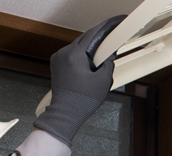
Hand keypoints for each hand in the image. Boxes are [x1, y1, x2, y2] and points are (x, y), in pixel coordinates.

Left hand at [34, 15, 126, 146]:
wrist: (65, 114)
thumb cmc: (81, 101)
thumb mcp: (103, 81)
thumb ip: (108, 64)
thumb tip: (108, 56)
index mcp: (74, 55)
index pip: (93, 34)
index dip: (107, 28)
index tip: (115, 25)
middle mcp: (63, 53)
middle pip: (85, 38)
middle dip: (99, 40)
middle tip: (111, 44)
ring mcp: (58, 58)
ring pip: (78, 46)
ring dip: (90, 49)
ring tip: (100, 60)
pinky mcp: (56, 64)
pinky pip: (72, 54)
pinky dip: (82, 55)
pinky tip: (90, 64)